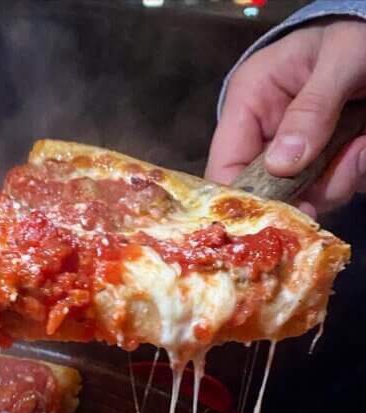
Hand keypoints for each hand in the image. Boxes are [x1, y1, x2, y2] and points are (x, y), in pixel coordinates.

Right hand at [206, 18, 365, 216]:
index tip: (277, 214)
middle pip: (266, 192)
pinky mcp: (321, 161)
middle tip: (347, 163)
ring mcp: (293, 152)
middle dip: (307, 189)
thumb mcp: (339, 59)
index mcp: (249, 103)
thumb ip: (312, 108)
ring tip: (361, 147)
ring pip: (303, 195)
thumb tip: (281, 166)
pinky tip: (363, 147)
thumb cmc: (356, 34)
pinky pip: (330, 187)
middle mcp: (264, 135)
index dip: (244, 198)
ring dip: (337, 180)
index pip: (224, 166)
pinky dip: (352, 174)